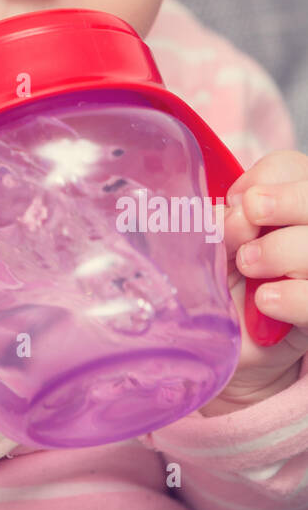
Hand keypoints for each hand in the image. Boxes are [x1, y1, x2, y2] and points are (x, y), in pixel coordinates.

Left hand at [202, 149, 307, 411]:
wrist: (231, 342)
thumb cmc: (222, 279)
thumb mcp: (216, 244)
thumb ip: (224, 222)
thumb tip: (231, 214)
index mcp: (288, 203)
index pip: (292, 167)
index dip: (265, 177)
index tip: (236, 202)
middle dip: (280, 201)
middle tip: (249, 218)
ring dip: (279, 250)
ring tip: (248, 264)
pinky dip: (290, 296)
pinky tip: (264, 300)